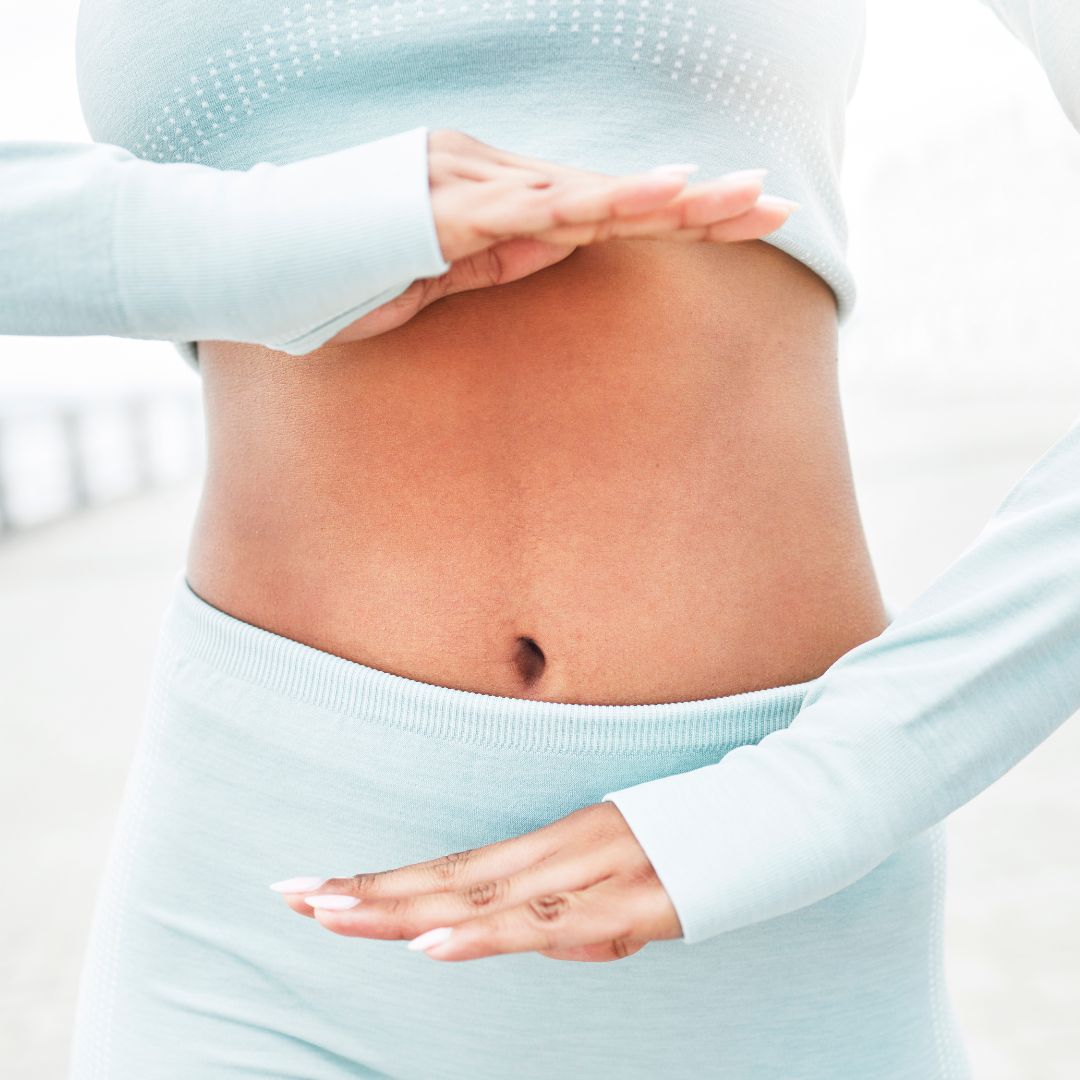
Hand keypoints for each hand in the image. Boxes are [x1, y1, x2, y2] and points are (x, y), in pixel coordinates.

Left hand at [271, 801, 683, 961]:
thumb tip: (548, 951)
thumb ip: (584, 923)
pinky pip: (548, 923)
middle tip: (290, 893)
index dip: (384, 882)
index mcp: (554, 849)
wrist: (782, 807)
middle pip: (448, 879)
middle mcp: (559, 851)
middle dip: (366, 890)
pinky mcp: (629, 897)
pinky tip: (435, 946)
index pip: (451, 870)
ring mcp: (591, 870)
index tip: (318, 886)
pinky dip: (487, 935)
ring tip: (331, 912)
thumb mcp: (631, 895)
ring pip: (482, 897)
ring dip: (403, 908)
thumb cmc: (701, 848)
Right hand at [322, 128, 795, 346]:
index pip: (596, 204)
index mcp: (489, 194)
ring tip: (740, 199)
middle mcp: (485, 173)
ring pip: (582, 191)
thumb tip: (562, 248)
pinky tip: (655, 200)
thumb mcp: (434, 278)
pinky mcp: (439, 204)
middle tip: (773, 205)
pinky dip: (596, 205)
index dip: (667, 212)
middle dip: (694, 202)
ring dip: (664, 198)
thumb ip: (497, 259)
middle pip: (607, 190)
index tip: (735, 220)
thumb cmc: (333, 274)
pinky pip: (530, 207)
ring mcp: (463, 181)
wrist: (241, 256)